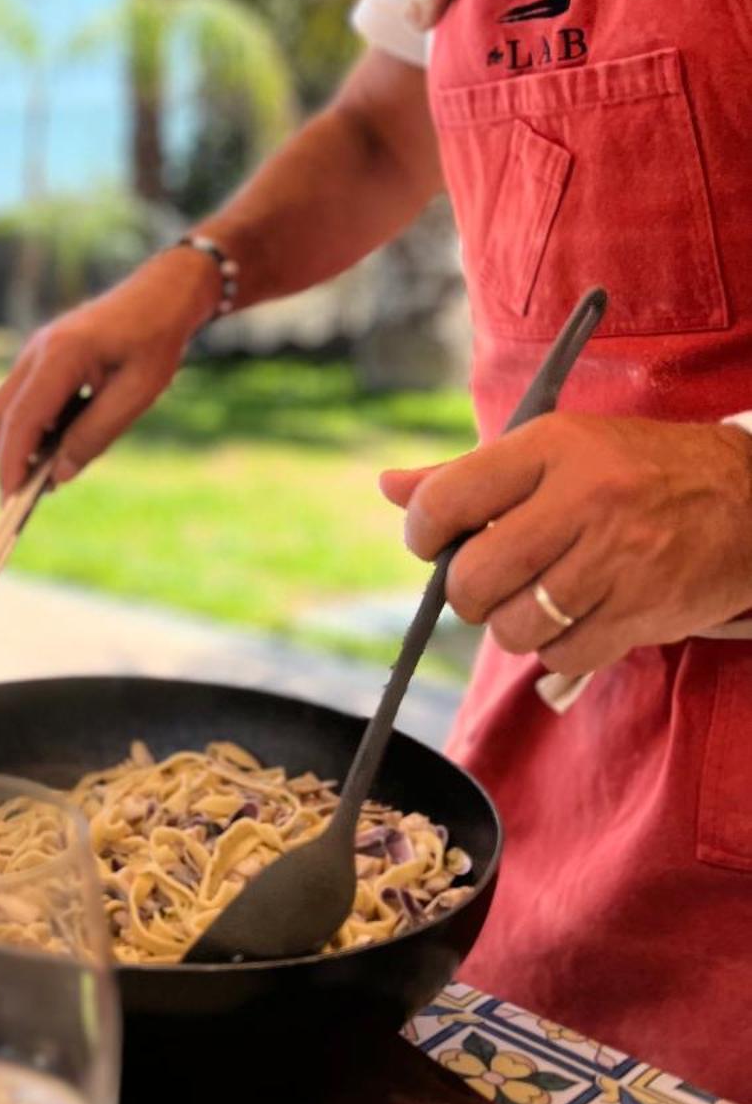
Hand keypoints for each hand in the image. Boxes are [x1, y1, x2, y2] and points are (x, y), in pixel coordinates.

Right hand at [0, 252, 218, 494]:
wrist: (162, 293)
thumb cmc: (156, 339)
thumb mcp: (138, 393)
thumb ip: (97, 434)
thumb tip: (60, 474)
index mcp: (60, 355)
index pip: (22, 420)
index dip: (12, 464)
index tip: (10, 503)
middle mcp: (37, 350)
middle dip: (8, 459)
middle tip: (28, 499)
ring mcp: (35, 351)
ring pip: (7, 409)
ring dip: (21, 444)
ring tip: (53, 472)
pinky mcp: (42, 356)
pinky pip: (24, 398)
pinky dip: (34, 427)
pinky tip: (63, 443)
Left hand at [380, 414, 751, 675]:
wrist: (748, 496)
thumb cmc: (633, 470)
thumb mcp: (555, 447)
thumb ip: (467, 474)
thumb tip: (388, 487)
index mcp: (550, 448)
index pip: (446, 499)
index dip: (423, 533)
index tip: (434, 542)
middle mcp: (582, 500)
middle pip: (472, 579)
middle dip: (467, 592)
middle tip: (489, 581)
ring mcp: (616, 559)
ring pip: (514, 627)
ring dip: (514, 624)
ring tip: (541, 596)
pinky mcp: (643, 611)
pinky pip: (562, 656)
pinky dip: (559, 648)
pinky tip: (581, 615)